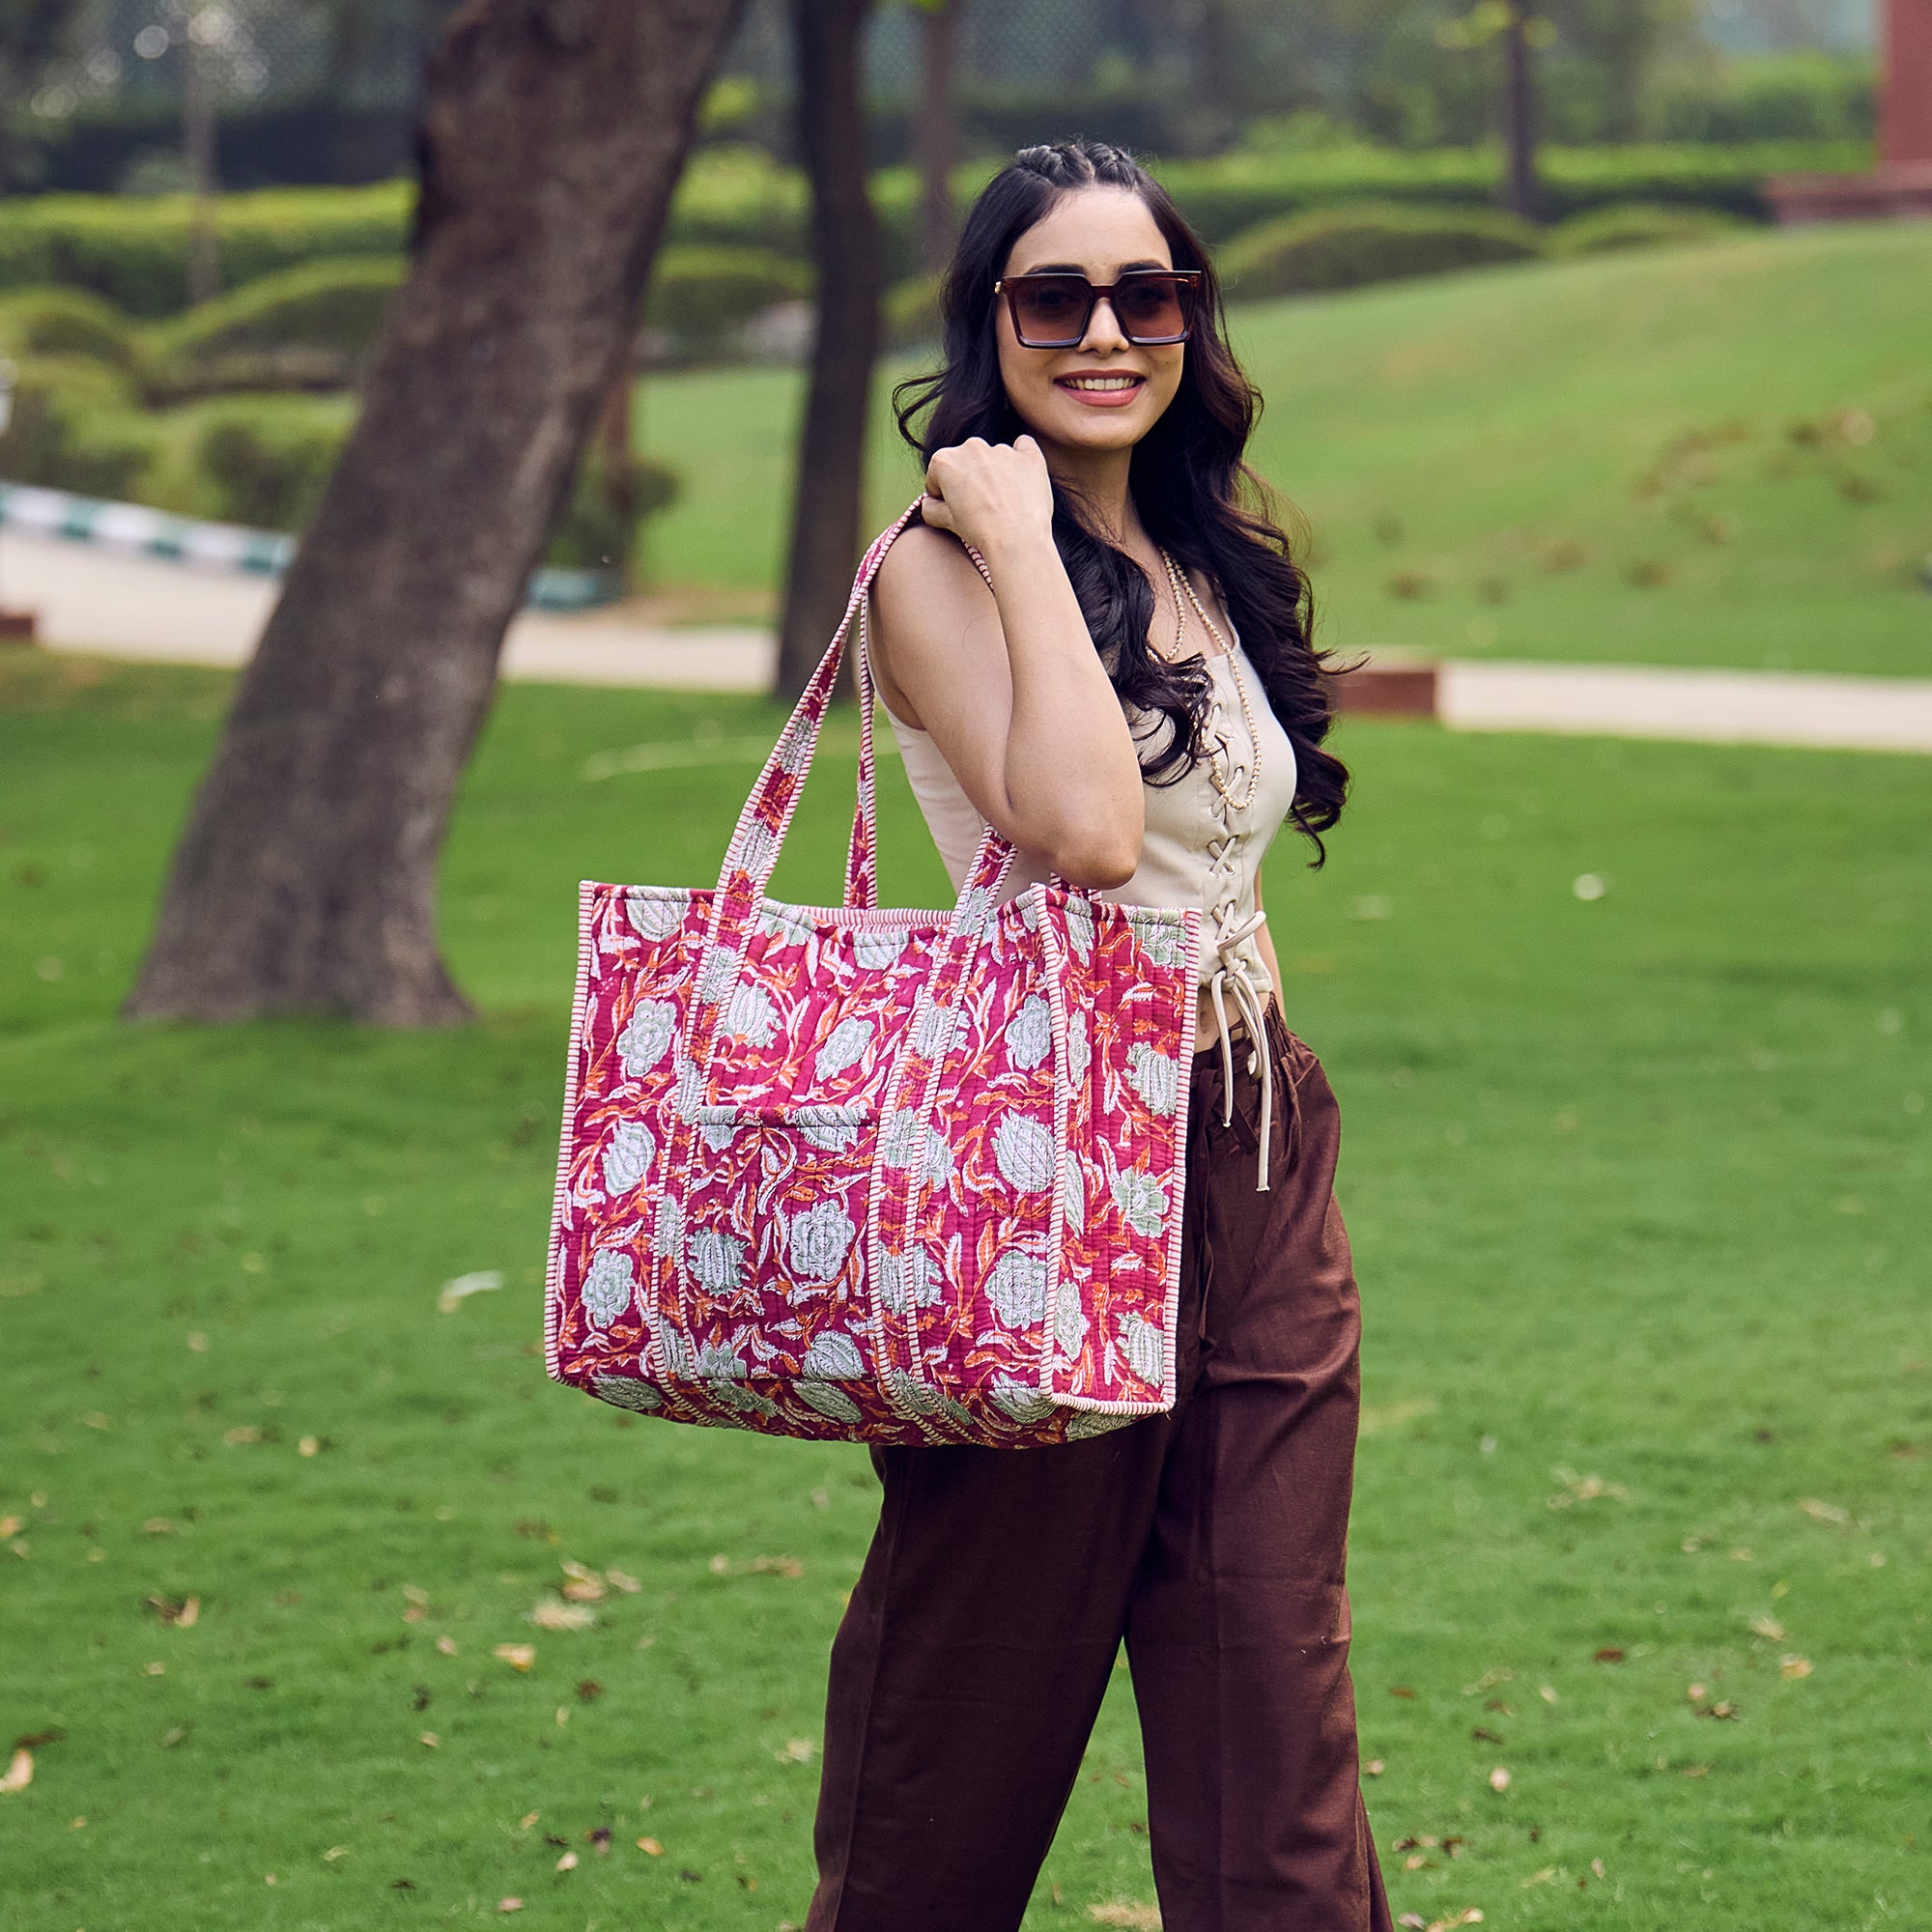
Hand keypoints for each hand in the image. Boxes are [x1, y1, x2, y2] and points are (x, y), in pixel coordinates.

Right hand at [920, 435, 1054, 560]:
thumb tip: (929, 504)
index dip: (943, 494)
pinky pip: (1024, 446)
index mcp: (945, 460)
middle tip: (980, 507)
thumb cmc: (980, 531)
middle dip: (970, 479)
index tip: (954, 509)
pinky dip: (1021, 459)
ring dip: (995, 473)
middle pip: (966, 462)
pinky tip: (1022, 480)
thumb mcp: (947, 522)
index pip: (938, 474)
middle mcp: (972, 447)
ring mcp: (1002, 449)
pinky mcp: (1029, 456)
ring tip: (1004, 503)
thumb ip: (931, 508)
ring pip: (994, 457)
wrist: (1017, 541)